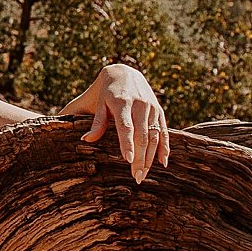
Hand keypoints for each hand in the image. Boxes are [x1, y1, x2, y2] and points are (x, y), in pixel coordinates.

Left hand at [87, 62, 170, 183]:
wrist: (124, 73)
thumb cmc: (106, 93)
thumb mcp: (98, 103)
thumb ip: (96, 122)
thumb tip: (86, 140)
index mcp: (121, 101)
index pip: (126, 125)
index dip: (127, 143)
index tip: (129, 160)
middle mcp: (139, 104)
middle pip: (142, 134)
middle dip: (140, 157)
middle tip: (136, 177)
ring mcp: (151, 107)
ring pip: (154, 135)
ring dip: (150, 157)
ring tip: (143, 175)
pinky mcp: (159, 110)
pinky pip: (164, 130)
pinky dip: (165, 147)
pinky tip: (163, 163)